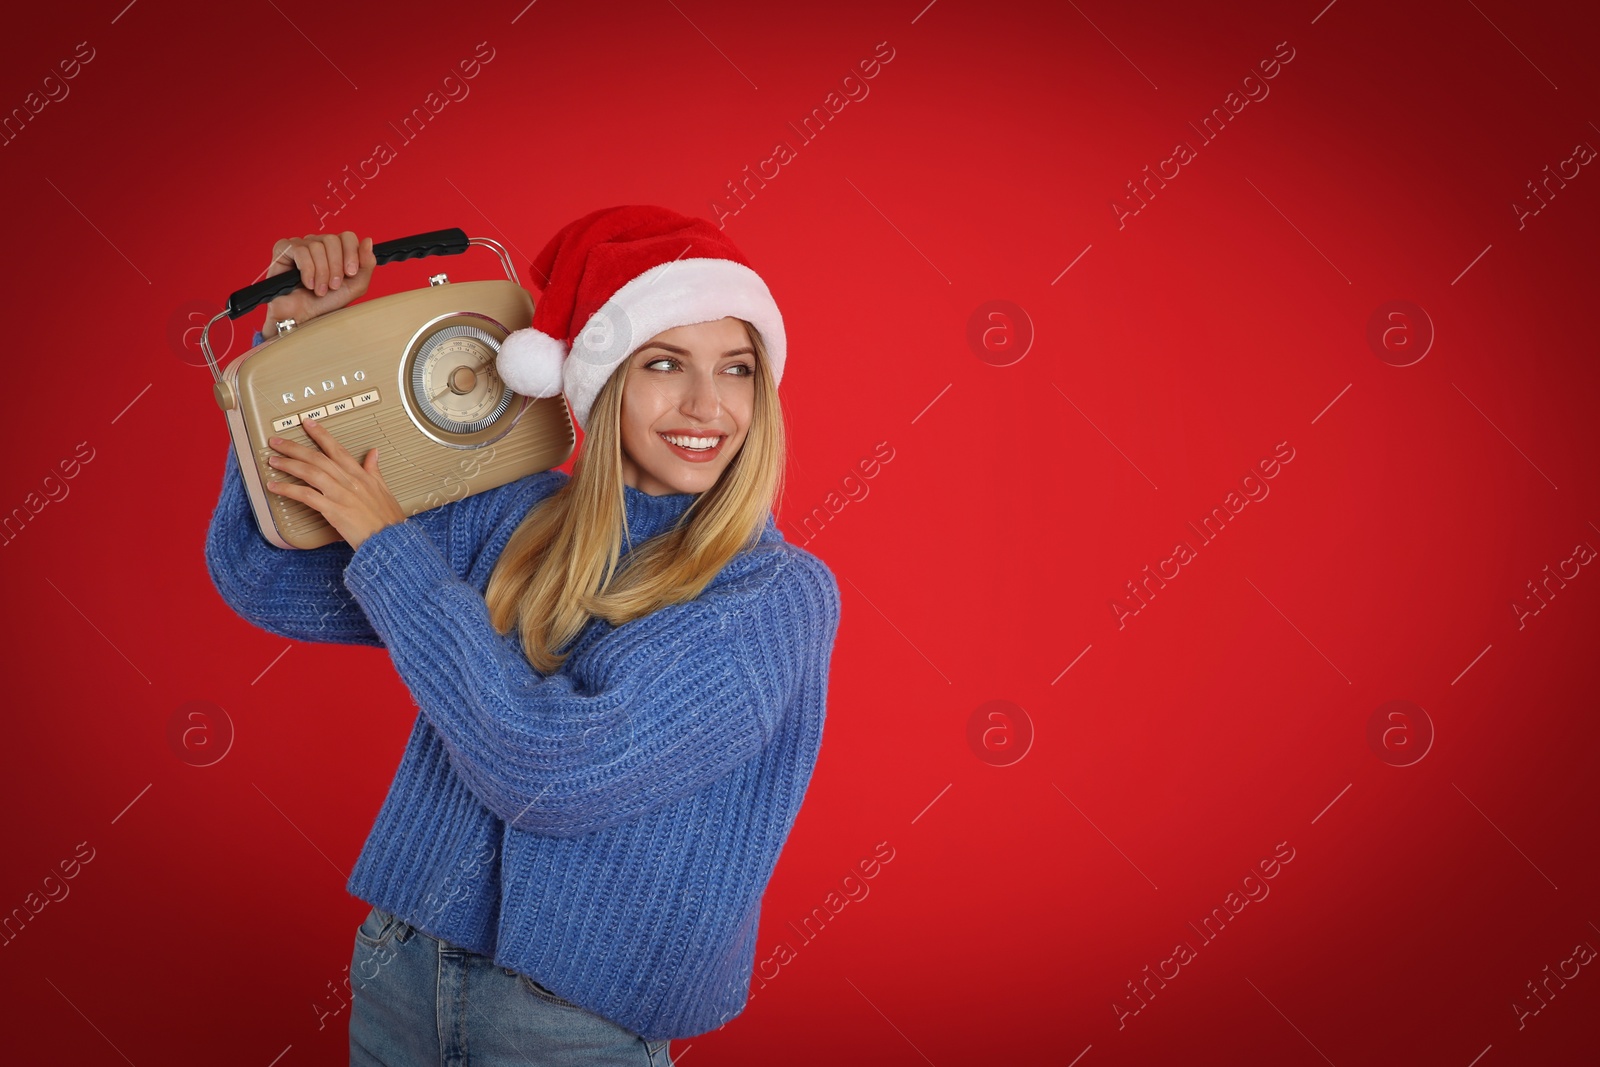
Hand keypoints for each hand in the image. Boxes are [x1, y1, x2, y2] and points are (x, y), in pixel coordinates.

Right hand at [262, 232, 376, 334]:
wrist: (305, 317)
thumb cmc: (327, 302)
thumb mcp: (355, 286)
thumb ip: (367, 264)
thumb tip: (368, 240)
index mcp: (336, 250)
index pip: (348, 236)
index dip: (351, 253)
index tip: (351, 273)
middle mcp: (318, 244)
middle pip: (332, 239)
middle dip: (336, 266)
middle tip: (334, 285)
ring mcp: (301, 245)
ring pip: (317, 246)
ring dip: (322, 272)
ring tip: (320, 290)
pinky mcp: (284, 249)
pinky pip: (300, 251)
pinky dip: (308, 270)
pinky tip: (308, 284)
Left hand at [264, 415, 406, 549]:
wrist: (391, 540)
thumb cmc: (388, 520)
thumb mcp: (385, 489)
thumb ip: (374, 470)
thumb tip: (374, 453)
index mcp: (361, 475)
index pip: (337, 449)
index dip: (321, 434)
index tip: (308, 423)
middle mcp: (349, 481)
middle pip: (318, 458)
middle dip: (295, 447)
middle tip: (277, 441)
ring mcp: (340, 495)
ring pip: (310, 472)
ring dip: (289, 464)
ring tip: (273, 460)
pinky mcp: (333, 510)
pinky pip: (306, 496)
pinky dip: (288, 489)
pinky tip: (275, 486)